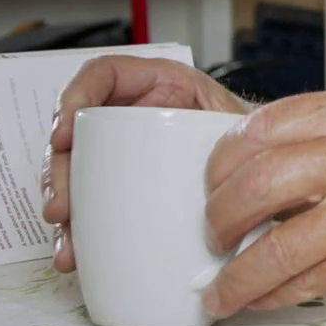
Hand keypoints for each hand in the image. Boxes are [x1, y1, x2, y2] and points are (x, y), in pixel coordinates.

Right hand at [40, 55, 249, 271]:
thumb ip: (231, 132)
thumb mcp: (241, 125)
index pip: (104, 75)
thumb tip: (218, 166)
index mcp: (163, 86)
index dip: (76, 97)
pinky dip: (76, 228)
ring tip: (66, 238)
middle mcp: (135, 114)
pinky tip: (74, 250)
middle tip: (61, 205)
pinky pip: (88, 201)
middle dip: (60, 170)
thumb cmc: (256, 142)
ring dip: (63, 204)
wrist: (266, 174)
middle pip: (78, 131)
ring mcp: (124, 151)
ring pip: (74, 169)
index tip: (64, 134)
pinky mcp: (121, 187)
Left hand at [199, 87, 325, 317]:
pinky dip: (272, 295)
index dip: (225, 158)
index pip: (266, 124)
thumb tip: (273, 175)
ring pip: (274, 241)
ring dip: (235, 271)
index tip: (214, 182)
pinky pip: (307, 280)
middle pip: (256, 179)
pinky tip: (259, 299)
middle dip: (218, 214)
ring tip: (220, 286)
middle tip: (211, 232)